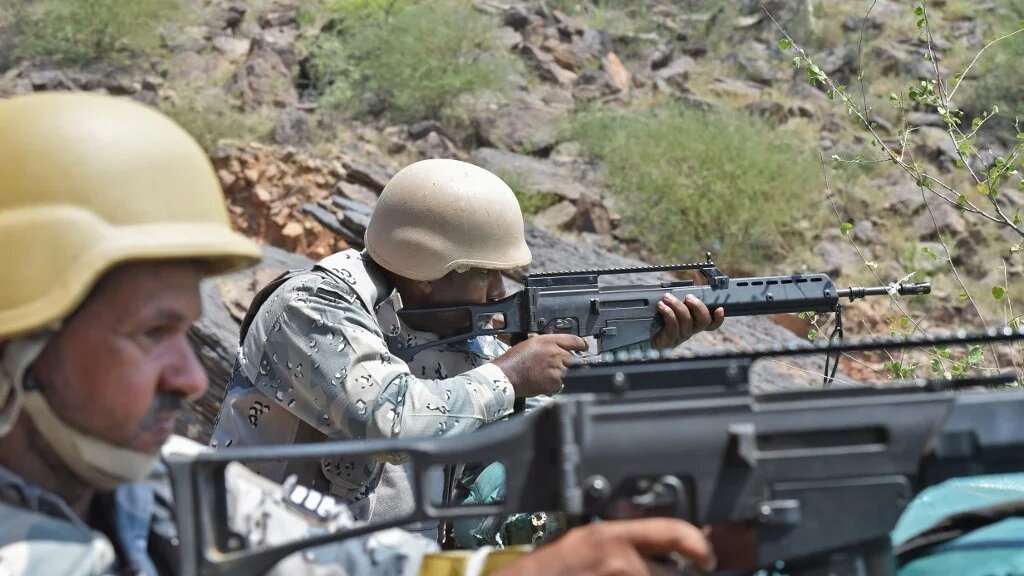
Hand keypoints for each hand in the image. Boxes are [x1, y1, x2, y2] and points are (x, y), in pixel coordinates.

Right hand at [492, 334, 587, 397]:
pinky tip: (544, 383)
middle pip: (573, 358)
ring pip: (568, 372)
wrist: (506, 376)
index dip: (581, 344)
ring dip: (562, 375)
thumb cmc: (514, 361)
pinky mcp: (555, 381)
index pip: (573, 339)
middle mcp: (554, 352)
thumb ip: (547, 345)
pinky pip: (562, 384)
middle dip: (568, 363)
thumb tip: (559, 349)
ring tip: (546, 376)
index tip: (584, 347)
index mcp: (548, 341)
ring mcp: (556, 367)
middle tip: (556, 368)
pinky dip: (555, 385)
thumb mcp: (531, 344)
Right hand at [492, 518, 714, 575]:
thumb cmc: (544, 571)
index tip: (706, 559)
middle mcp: (621, 562)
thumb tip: (657, 550)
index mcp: (612, 537)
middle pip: (674, 574)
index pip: (674, 533)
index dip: (699, 547)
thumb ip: (619, 541)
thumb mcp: (582, 541)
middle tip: (663, 573)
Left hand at [651, 293, 724, 349]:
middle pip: (704, 320)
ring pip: (687, 319)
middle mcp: (689, 331)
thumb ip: (675, 303)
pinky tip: (661, 306)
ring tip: (666, 298)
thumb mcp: (667, 311)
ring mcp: (680, 336)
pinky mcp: (669, 340)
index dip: (718, 318)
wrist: (641, 342)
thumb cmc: (654, 324)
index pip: (711, 324)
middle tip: (688, 297)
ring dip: (677, 305)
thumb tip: (677, 290)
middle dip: (698, 306)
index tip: (720, 308)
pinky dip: (668, 312)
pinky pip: (673, 325)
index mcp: (691, 324)